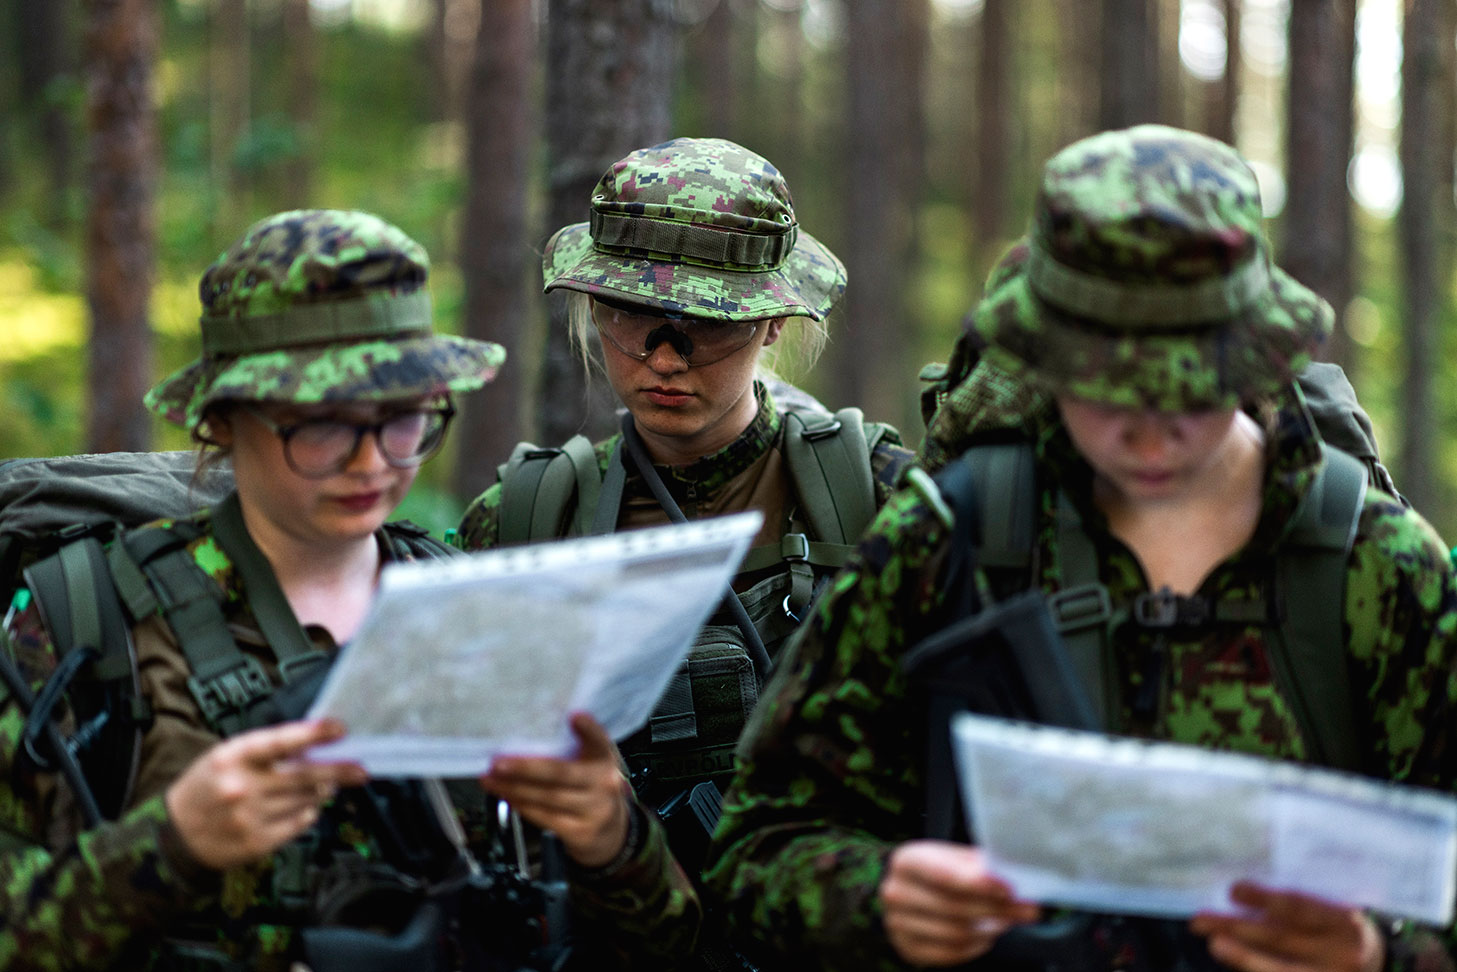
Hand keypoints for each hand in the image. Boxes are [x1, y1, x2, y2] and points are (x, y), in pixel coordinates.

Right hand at [164, 718, 366, 869]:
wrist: (174, 835)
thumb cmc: (206, 788)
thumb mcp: (227, 757)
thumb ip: (267, 750)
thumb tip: (313, 747)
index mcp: (232, 757)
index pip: (280, 741)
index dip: (314, 733)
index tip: (339, 728)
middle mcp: (243, 786)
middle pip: (304, 775)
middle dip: (338, 770)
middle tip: (359, 768)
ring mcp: (251, 817)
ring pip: (306, 799)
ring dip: (320, 790)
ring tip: (322, 784)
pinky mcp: (259, 841)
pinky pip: (300, 822)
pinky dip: (308, 811)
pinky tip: (302, 805)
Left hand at [480, 712, 629, 868]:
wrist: (611, 831)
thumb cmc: (593, 787)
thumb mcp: (592, 764)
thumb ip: (573, 748)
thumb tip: (528, 731)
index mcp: (605, 759)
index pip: (599, 741)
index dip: (589, 729)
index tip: (575, 716)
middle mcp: (603, 783)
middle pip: (562, 774)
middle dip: (525, 769)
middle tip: (498, 762)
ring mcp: (593, 810)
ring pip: (547, 798)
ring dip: (513, 788)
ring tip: (490, 779)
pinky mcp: (579, 831)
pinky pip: (544, 817)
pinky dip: (521, 805)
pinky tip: (506, 795)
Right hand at [879, 840, 1040, 966]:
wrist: (913, 891)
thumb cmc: (941, 871)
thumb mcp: (956, 857)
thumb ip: (979, 865)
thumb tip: (1013, 877)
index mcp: (906, 860)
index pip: (943, 875)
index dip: (979, 884)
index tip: (1010, 888)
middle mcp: (895, 892)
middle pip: (953, 906)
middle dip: (995, 908)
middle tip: (1027, 909)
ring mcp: (898, 924)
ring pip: (955, 933)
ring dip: (989, 928)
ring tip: (1007, 921)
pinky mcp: (908, 949)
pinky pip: (950, 953)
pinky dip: (976, 946)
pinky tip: (988, 935)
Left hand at [1189, 881, 1383, 971]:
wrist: (1383, 966)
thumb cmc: (1347, 931)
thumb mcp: (1336, 911)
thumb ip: (1299, 905)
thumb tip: (1241, 893)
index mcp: (1345, 923)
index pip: (1299, 908)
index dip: (1264, 899)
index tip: (1232, 890)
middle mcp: (1342, 954)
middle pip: (1281, 939)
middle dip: (1238, 928)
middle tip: (1202, 921)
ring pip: (1281, 968)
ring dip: (1242, 956)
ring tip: (1214, 944)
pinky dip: (1254, 969)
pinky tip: (1233, 960)